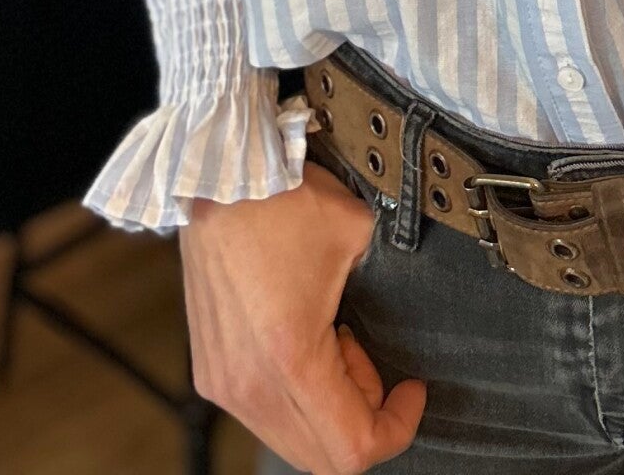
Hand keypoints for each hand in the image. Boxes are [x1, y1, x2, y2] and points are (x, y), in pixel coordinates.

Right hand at [181, 165, 427, 470]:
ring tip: (338, 344)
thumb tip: (405, 306)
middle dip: (363, 418)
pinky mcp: (211, 371)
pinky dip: (296, 396)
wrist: (220, 177)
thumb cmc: (282, 199)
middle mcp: (249, 382)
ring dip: (328, 407)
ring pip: (292, 439)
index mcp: (290, 358)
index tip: (412, 392)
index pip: (352, 448)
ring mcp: (224, 381)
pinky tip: (306, 341)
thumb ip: (388, 285)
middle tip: (373, 364)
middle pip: (322, 458)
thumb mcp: (359, 235)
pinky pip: (264, 413)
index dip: (396, 429)